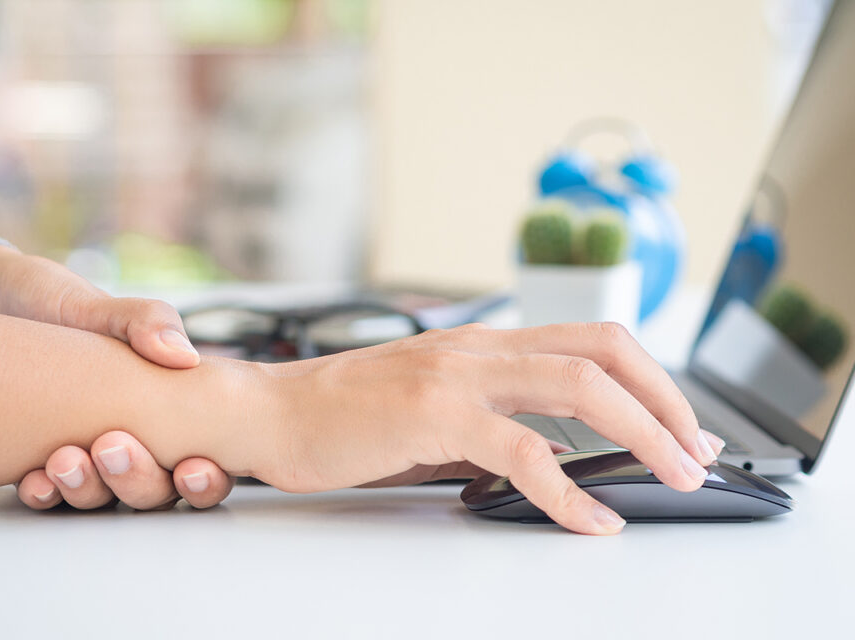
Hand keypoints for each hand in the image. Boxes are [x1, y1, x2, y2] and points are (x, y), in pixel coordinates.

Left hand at [0, 243, 233, 509]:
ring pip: (103, 500)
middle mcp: (130, 440)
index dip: (207, 480)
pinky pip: (48, 497)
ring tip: (64, 460)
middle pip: (155, 492)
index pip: (202, 463)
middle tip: (112, 448)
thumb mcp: (102, 305)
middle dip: (140, 481)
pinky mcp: (37, 464)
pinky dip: (44, 494)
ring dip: (90, 490)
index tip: (190, 467)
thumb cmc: (54, 301)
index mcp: (163, 409)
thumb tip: (184, 357)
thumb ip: (147, 322)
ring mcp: (85, 457)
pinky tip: (34, 480)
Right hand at [196, 322, 724, 534]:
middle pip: (603, 351)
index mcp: (482, 343)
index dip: (650, 378)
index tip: (680, 426)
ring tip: (674, 477)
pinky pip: (521, 450)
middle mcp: (478, 347)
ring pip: (578, 387)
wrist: (268, 411)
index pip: (591, 339)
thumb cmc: (342, 415)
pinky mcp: (430, 413)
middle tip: (697, 452)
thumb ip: (490, 422)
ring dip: (643, 433)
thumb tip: (551, 456)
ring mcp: (456, 374)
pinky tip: (589, 518)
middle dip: (666, 401)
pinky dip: (568, 490)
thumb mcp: (431, 409)